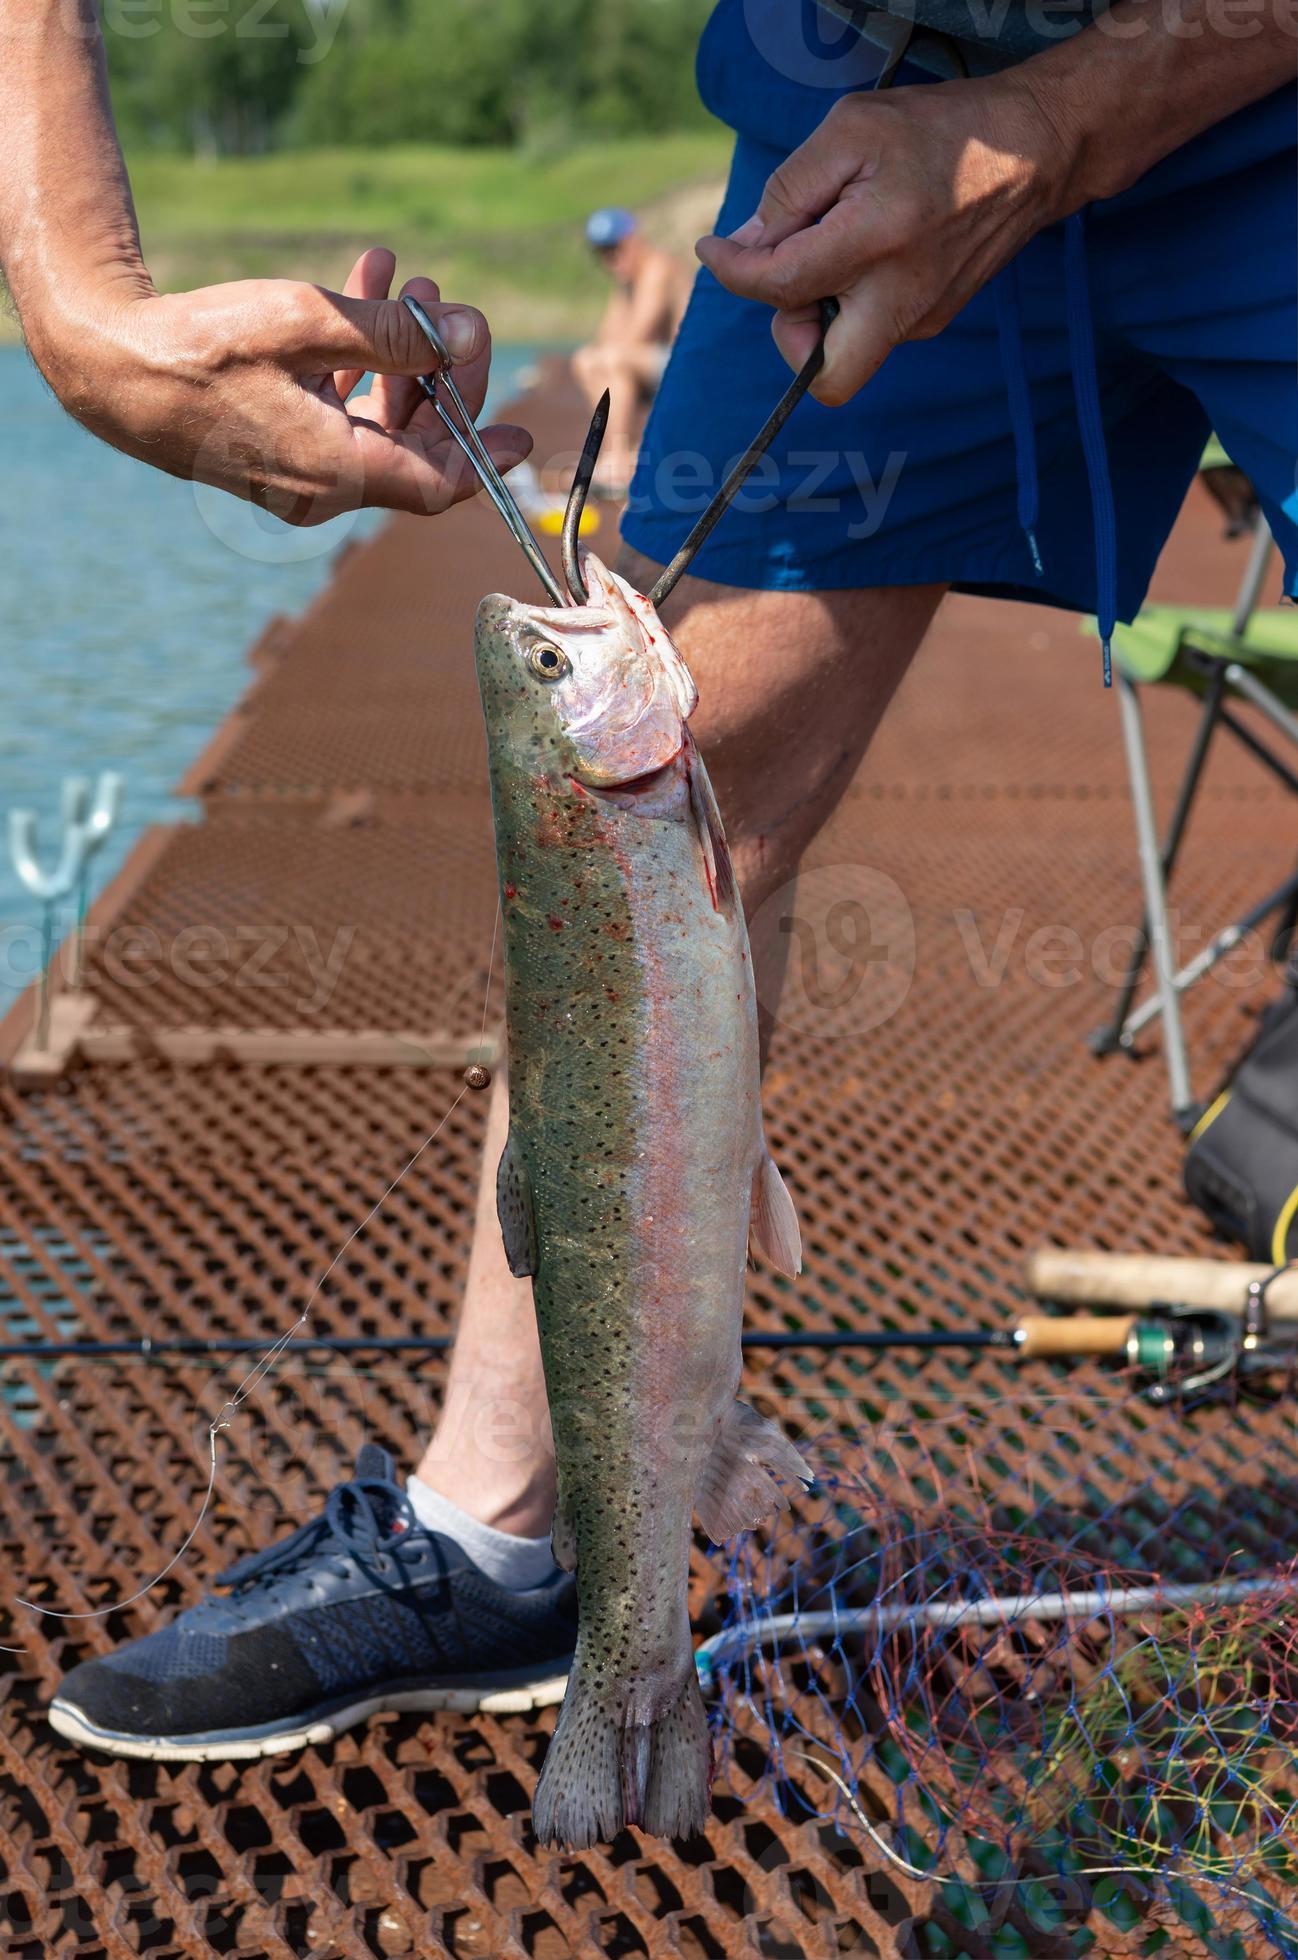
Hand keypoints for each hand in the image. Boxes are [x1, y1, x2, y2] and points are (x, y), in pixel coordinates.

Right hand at [30, 247, 530, 524]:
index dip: (483, 458)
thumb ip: (395, 335)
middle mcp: (324, 488)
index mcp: (338, 474)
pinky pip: (336, 411)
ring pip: (376, 420)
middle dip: (440, 375)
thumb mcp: (309, 324)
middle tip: (449, 309)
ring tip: (408, 281)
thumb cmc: (206, 347)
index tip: (519, 430)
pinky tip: (368, 284)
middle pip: (413, 447)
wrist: (112, 368)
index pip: (436, 485)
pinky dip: (357, 359)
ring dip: (400, 354)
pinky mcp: (275, 448)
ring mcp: (298, 473)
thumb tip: (465, 335)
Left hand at [696, 79, 1067, 405]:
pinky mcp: (935, 319)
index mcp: (876, 243)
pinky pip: (873, 328)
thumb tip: (747, 242)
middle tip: (795, 280)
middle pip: (827, 380)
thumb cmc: (941, 130)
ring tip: (841, 240)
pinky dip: (853, 298)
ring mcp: (924, 318)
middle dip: (792, 339)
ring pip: (846, 353)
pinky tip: (873, 247)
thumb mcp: (852, 129)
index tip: (716, 250)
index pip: (779, 287)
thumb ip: (791, 189)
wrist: (1034, 151)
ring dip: (822, 310)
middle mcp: (902, 298)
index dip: (733, 272)